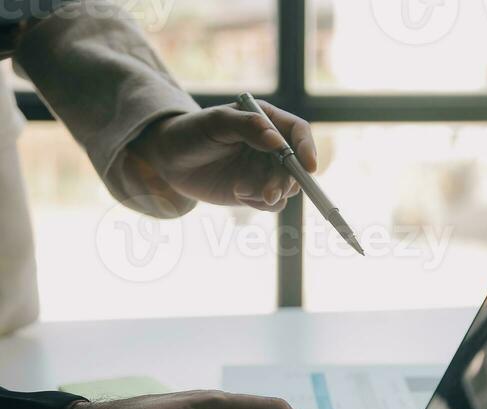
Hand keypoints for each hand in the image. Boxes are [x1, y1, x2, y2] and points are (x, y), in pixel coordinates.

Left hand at [130, 102, 316, 211]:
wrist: (171, 160)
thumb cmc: (192, 132)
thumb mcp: (216, 123)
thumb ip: (247, 127)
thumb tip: (278, 142)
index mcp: (267, 121)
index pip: (298, 132)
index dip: (307, 148)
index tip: (309, 167)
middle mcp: (271, 147)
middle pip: (296, 165)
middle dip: (287, 181)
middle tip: (268, 193)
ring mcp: (264, 171)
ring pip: (286, 187)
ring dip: (273, 194)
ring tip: (243, 192)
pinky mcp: (254, 193)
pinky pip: (271, 203)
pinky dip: (261, 203)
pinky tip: (239, 194)